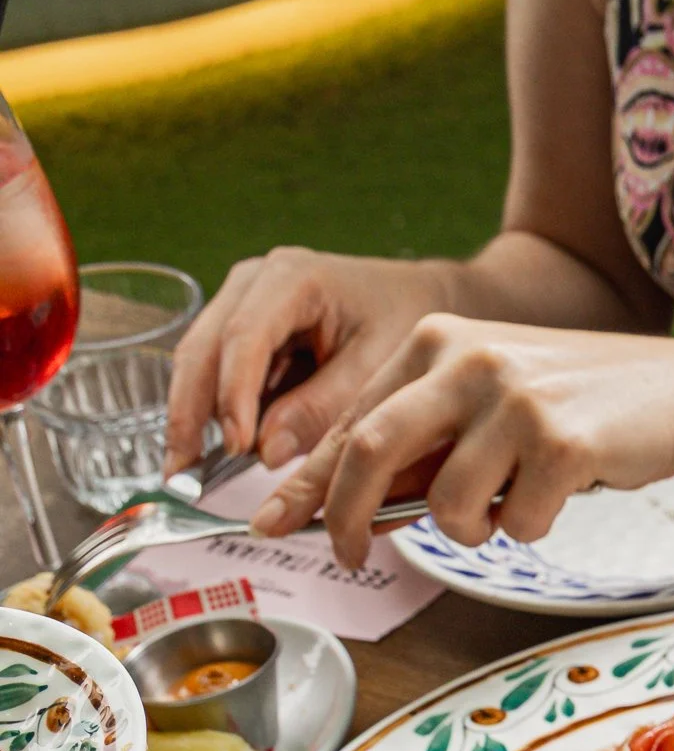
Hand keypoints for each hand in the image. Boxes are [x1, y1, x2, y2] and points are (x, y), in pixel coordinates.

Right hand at [164, 248, 464, 475]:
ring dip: (191, 417)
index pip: (245, 337)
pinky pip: (214, 373)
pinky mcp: (240, 329)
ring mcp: (240, 302)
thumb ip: (322, 408)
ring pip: (198, 361)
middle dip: (189, 412)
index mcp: (292, 278)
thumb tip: (265, 452)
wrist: (414, 297)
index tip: (237, 447)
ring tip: (185, 472)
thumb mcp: (376, 368)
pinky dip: (210, 413)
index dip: (234, 395)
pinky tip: (205, 455)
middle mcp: (254, 283)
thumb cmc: (402, 323)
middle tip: (183, 472)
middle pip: (203, 347)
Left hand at [248, 316, 673, 566]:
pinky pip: (516, 524)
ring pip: (447, 505)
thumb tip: (353, 505)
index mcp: (436, 342)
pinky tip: (559, 494)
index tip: (276, 521)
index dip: (309, 480)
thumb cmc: (575, 407)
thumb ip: (427, 442)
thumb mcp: (487, 402)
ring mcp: (514, 400)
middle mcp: (466, 360)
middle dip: (343, 515)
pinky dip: (530, 528)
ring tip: (506, 506)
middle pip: (371, 452)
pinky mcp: (561, 443)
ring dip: (467, 531)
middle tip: (343, 553)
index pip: (352, 420)